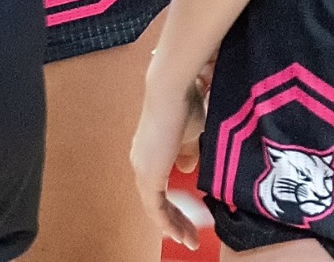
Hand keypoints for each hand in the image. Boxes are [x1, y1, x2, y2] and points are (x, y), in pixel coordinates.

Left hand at [131, 62, 209, 250]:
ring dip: (173, 226)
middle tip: (190, 238)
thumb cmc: (184, 105)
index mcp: (150, 153)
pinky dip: (166, 223)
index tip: (189, 223)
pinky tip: (178, 233)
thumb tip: (186, 170)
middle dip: (175, 223)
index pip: (159, 189)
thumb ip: (188, 154)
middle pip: (156, 203)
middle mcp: (141, 162)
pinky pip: (154, 207)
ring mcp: (142, 168)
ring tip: (188, 240)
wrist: (172, 92)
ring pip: (155, 208)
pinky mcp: (147, 173)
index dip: (175, 208)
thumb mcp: (192, 135)